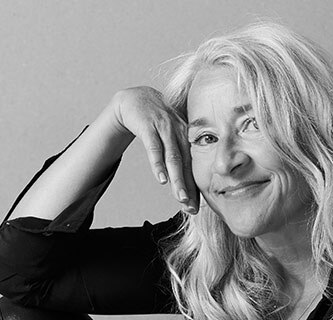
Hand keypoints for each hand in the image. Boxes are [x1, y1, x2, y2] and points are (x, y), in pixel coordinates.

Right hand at [111, 86, 198, 213]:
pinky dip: (158, 164)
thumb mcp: (170, 138)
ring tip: (181, 198)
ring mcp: (164, 128)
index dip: (194, 188)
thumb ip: (176, 157)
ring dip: (177, 179)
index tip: (195, 208)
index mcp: (188, 138)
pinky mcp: (149, 125)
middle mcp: (179, 133)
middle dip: (189, 188)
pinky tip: (161, 179)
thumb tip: (181, 184)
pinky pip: (154, 148)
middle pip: (186, 165)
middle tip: (191, 208)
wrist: (137, 97)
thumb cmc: (156, 123)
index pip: (192, 167)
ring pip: (173, 158)